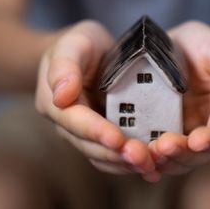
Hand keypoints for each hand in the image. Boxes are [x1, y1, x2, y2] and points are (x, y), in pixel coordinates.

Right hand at [35, 21, 158, 179]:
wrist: (89, 54)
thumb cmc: (81, 44)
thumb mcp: (73, 43)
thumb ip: (65, 65)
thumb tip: (61, 95)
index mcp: (55, 103)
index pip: (74, 121)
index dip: (96, 132)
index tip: (118, 140)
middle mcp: (67, 125)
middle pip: (90, 146)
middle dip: (116, 154)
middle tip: (143, 158)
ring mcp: (85, 134)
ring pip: (103, 157)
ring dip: (126, 164)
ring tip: (152, 165)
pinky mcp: (103, 138)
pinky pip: (115, 156)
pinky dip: (132, 163)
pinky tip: (154, 165)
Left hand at [149, 21, 209, 174]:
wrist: (170, 46)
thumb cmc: (201, 45)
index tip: (198, 141)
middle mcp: (203, 129)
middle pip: (200, 154)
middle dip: (183, 154)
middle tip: (164, 146)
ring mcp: (179, 134)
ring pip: (176, 159)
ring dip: (164, 160)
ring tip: (149, 152)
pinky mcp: (155, 133)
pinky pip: (153, 152)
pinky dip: (146, 159)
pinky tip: (134, 158)